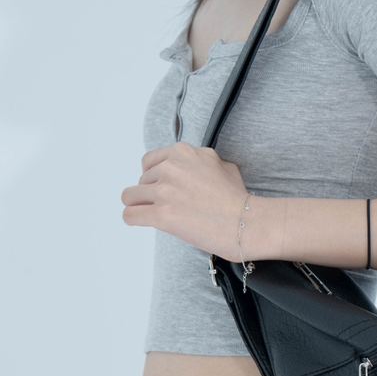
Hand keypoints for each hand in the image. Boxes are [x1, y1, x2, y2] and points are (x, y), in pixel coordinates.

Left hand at [122, 143, 269, 257]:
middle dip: (150, 194)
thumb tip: (192, 169)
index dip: (153, 176)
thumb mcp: (223, 165)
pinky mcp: (162, 215)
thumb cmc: (238, 199)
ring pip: (130, 196)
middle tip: (165, 206)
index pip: (150, 161)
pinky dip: (132, 219)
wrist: (246, 223)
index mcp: (184, 152)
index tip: (159, 187)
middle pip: (142, 180)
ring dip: (138, 205)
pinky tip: (138, 222)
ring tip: (148, 214)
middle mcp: (172, 168)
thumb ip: (201, 162)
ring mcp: (165, 191)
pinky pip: (130, 215)